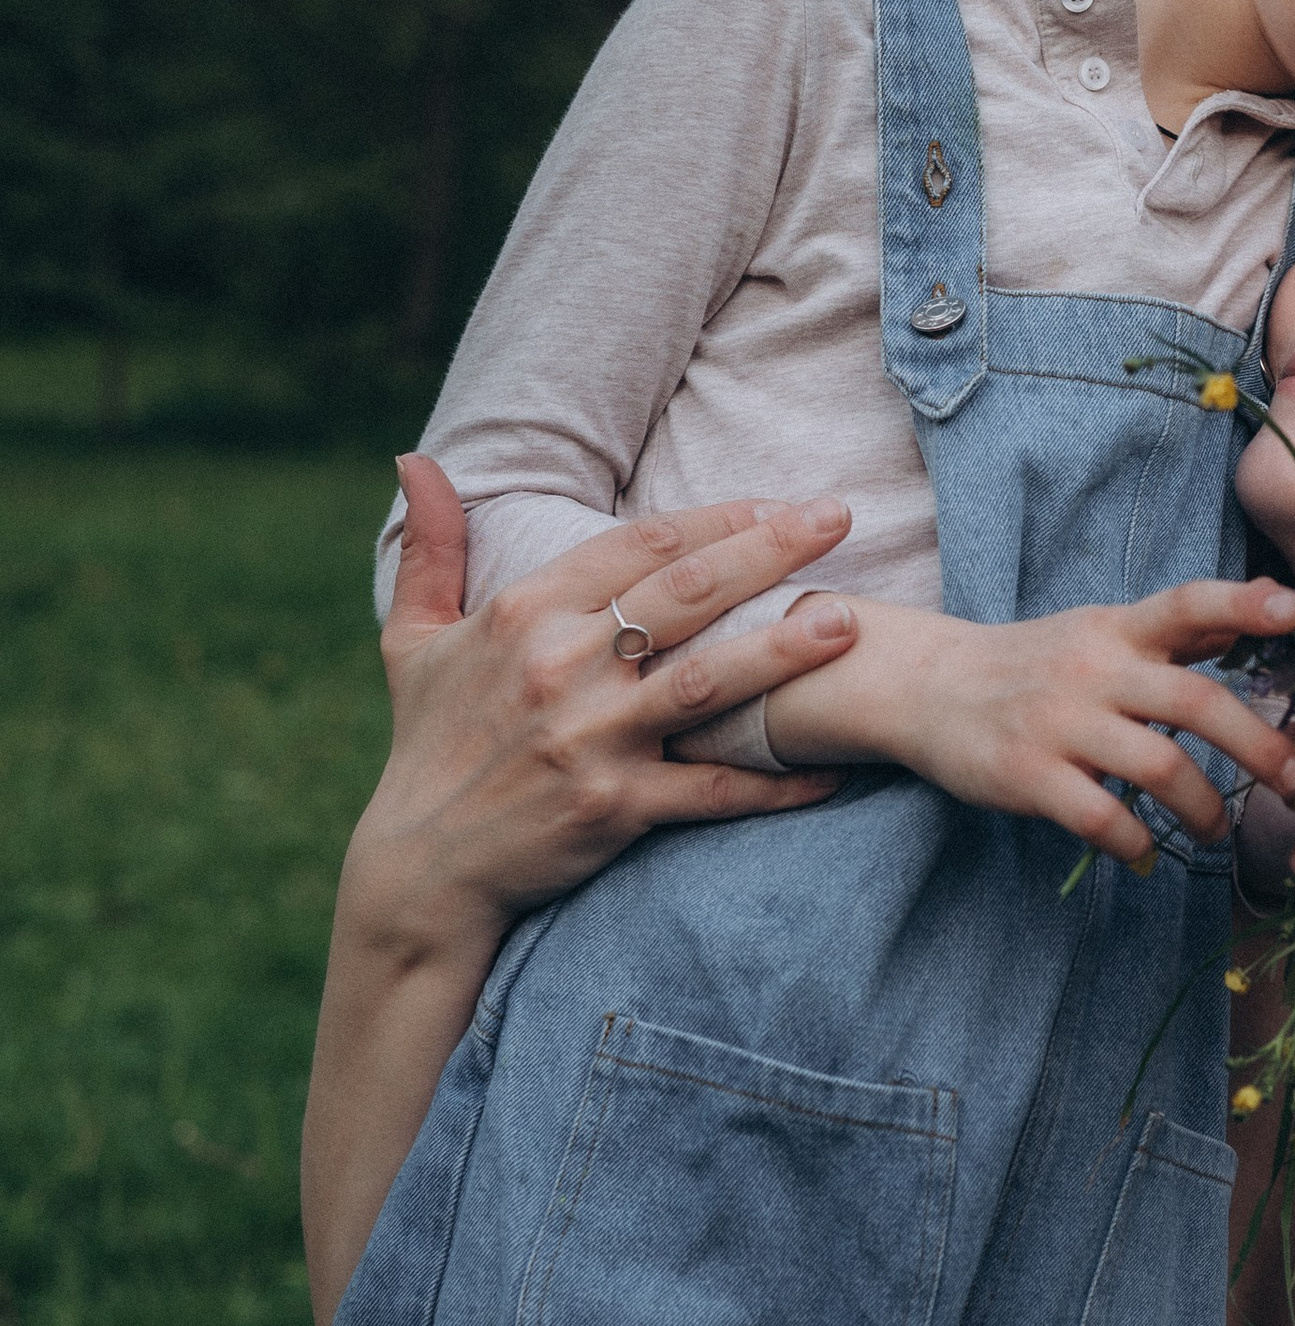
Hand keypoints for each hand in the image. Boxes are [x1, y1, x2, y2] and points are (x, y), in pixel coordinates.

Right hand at [353, 459, 861, 953]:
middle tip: (839, 518)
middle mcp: (560, 667)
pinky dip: (773, 782)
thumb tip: (416, 459)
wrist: (421, 866)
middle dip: (770, 550)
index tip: (776, 503)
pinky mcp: (615, 808)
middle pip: (685, 593)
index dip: (715, 519)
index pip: (639, 546)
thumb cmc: (428, 743)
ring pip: (706, 681)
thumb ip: (431, 547)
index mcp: (524, 613)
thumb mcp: (413, 637)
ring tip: (850, 623)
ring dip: (782, 650)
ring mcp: (591, 739)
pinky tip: (832, 771)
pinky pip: (711, 790)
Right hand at [764, 581, 1294, 869]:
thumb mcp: (1101, 632)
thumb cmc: (1036, 664)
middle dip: (1261, 747)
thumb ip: (1174, 633)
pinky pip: (1102, 819)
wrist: (929, 688)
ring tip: (1216, 833)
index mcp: (1119, 630)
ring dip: (1205, 810)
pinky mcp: (1027, 775)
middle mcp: (1094, 669)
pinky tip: (1144, 854)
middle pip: (1195, 702)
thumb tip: (1260, 617)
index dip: (1243, 604)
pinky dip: (1136, 844)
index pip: (1187, 603)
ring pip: (1160, 768)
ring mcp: (1059, 723)